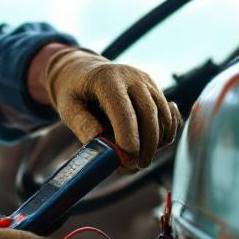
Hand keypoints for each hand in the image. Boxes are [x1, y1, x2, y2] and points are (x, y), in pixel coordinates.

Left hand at [44, 49, 181, 169]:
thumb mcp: (68, 106)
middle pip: (149, 113)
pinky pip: (170, 116)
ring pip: (163, 116)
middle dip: (146, 145)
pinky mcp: (156, 91)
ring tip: (140, 160)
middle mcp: (132, 78)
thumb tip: (99, 142)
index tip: (128, 159)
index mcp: (107, 79)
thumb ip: (82, 124)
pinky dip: (166, 133)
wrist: (86, 71)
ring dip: (156, 143)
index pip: (123, 108)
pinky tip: (153, 145)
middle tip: (136, 166)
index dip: (128, 135)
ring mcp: (147, 83)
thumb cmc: (75, 92)